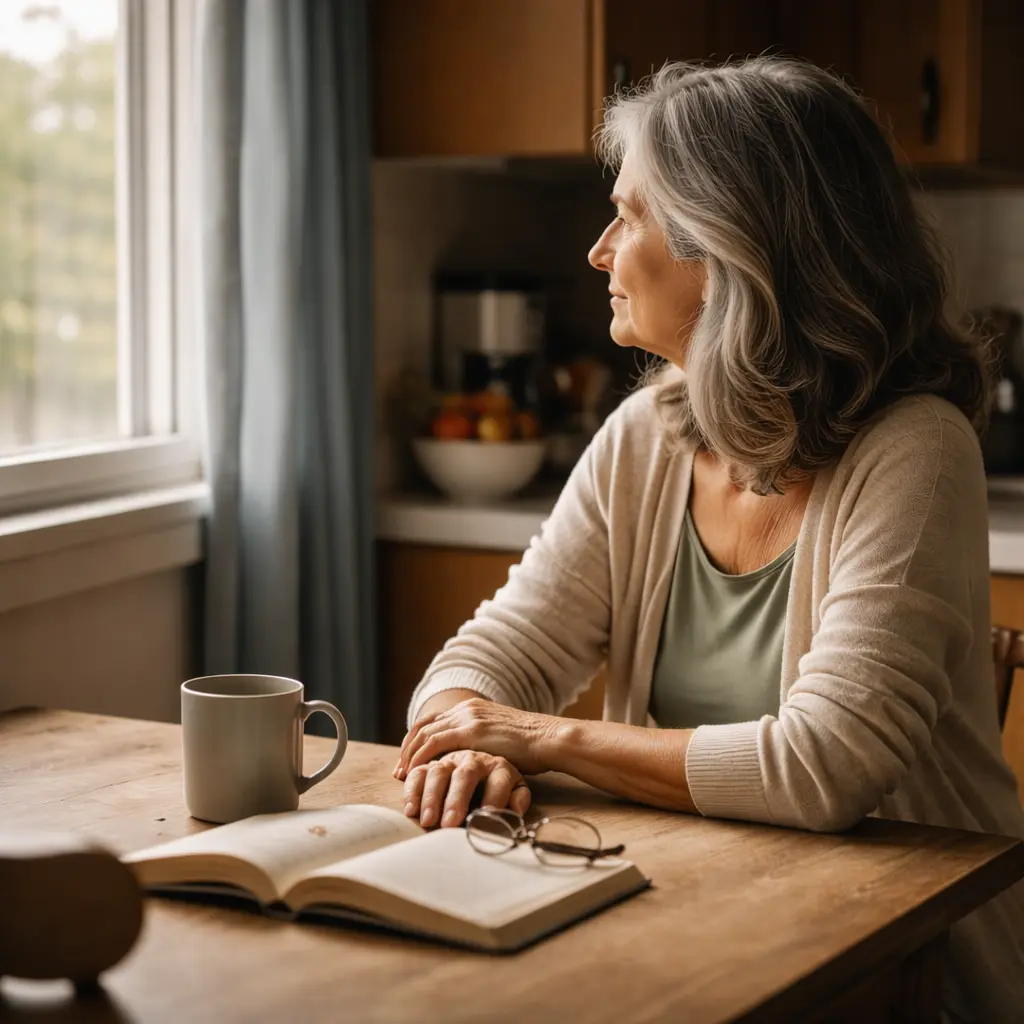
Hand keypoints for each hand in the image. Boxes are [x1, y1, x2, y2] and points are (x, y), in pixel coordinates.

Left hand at [394, 698, 559, 780]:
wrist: (547, 738)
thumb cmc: (533, 746)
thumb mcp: (503, 740)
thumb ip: (485, 743)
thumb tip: (476, 761)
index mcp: (473, 708)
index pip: (435, 721)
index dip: (419, 740)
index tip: (410, 759)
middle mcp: (466, 709)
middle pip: (424, 725)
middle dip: (408, 748)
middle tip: (400, 769)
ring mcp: (467, 717)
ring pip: (425, 734)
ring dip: (410, 755)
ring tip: (403, 775)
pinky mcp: (470, 730)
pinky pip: (434, 743)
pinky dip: (420, 758)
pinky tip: (416, 772)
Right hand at [402, 749, 531, 828]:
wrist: (484, 761)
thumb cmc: (500, 784)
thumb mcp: (515, 788)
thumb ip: (518, 798)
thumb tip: (515, 810)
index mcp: (498, 766)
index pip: (499, 780)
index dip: (494, 798)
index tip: (487, 817)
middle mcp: (473, 760)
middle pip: (465, 774)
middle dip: (457, 799)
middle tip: (450, 823)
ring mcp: (450, 759)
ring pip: (438, 771)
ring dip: (431, 796)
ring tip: (428, 821)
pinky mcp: (431, 763)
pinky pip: (418, 772)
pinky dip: (412, 790)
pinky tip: (411, 810)